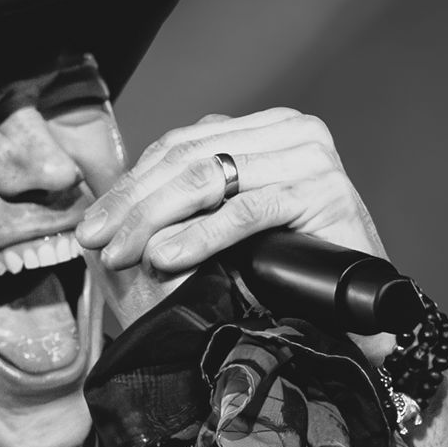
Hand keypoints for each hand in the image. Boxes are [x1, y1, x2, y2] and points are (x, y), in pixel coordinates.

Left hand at [76, 109, 386, 324]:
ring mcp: (310, 155)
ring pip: (210, 178)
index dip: (129, 186)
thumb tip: (107, 208)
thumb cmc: (285, 276)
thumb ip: (179, 207)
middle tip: (96, 242)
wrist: (356, 317)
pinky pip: (246, 209)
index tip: (91, 226)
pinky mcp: (322, 189)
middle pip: (189, 158)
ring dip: (154, 220)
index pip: (180, 146)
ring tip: (122, 254)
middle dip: (133, 204)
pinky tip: (167, 256)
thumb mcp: (221, 232)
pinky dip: (201, 235)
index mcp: (264, 129)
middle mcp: (290, 130)